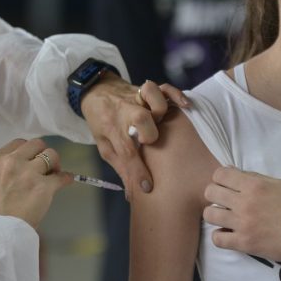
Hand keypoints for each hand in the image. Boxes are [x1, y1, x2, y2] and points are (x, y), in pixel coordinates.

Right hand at [0, 138, 72, 227]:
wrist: (0, 231)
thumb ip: (10, 166)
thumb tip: (34, 160)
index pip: (19, 143)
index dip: (28, 152)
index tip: (32, 161)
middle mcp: (11, 162)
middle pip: (36, 144)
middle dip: (43, 153)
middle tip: (45, 166)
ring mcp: (29, 173)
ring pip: (51, 154)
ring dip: (55, 164)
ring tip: (53, 174)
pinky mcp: (44, 187)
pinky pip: (63, 176)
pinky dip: (66, 178)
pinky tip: (65, 181)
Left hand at [81, 74, 188, 193]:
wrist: (95, 90)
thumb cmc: (101, 120)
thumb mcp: (103, 145)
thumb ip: (120, 165)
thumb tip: (132, 193)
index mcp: (111, 127)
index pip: (126, 152)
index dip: (138, 172)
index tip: (148, 187)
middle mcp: (125, 111)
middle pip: (140, 118)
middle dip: (149, 133)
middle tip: (148, 143)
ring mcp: (137, 98)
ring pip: (154, 99)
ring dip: (159, 111)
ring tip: (160, 121)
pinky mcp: (147, 90)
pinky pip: (164, 87)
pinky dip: (176, 95)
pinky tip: (185, 106)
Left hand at [202, 166, 280, 264]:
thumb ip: (256, 178)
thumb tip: (234, 173)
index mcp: (254, 185)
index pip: (220, 175)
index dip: (220, 178)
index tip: (227, 185)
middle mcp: (245, 202)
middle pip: (210, 192)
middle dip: (214, 195)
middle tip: (224, 202)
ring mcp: (243, 224)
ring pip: (209, 214)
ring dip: (215, 215)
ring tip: (225, 218)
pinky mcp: (244, 244)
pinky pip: (217, 239)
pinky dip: (220, 236)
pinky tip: (229, 234)